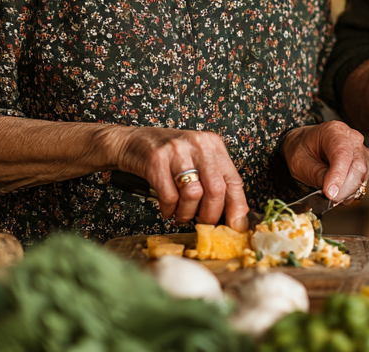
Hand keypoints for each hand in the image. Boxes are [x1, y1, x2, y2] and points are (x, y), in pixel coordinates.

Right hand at [113, 127, 248, 229]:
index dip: (237, 207)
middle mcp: (199, 145)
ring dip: (187, 213)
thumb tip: (232, 215)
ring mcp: (177, 151)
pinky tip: (168, 208)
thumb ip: (214, 180)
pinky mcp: (156, 160)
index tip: (236, 225)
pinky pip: (169, 197)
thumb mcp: (197, 159)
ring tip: (181, 214)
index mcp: (213, 145)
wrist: (131, 142)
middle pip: (216, 190)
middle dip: (210, 215)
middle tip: (202, 221)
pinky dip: (169, 210)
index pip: (233, 181)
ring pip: (193, 195)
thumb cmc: (167, 155)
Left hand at [283, 121, 368, 201]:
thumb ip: (317, 175)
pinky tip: (338, 192)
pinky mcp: (363, 163)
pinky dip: (351, 191)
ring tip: (331, 195)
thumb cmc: (301, 151)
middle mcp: (352, 138)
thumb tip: (332, 191)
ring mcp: (360, 150)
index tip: (330, 194)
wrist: (305, 146)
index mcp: (334, 131)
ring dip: (348, 191)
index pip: (342, 153)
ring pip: (362, 175)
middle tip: (329, 199)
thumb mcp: (301, 163)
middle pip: (358, 166)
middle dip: (345, 187)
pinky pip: (362, 180)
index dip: (338, 175)